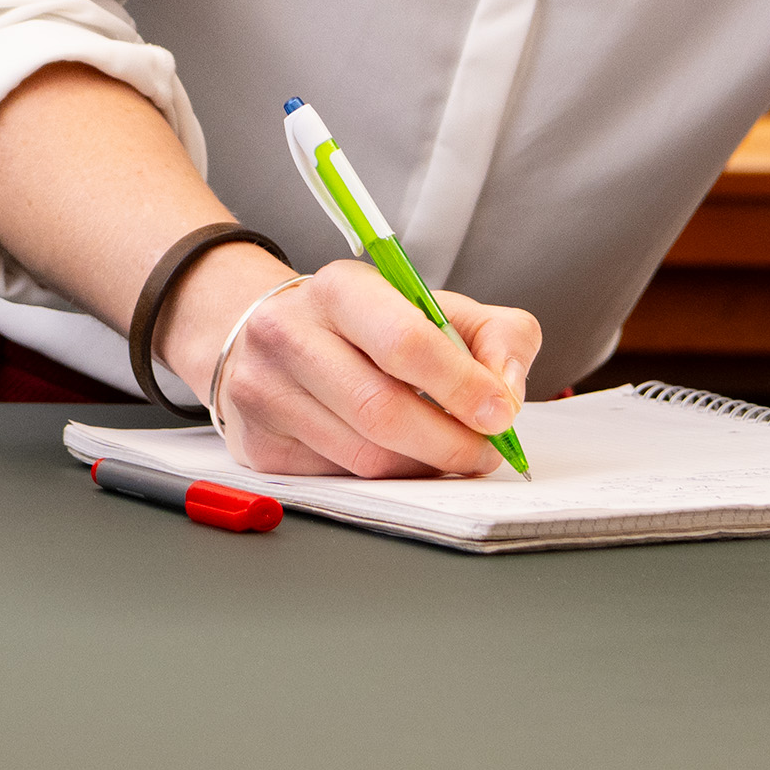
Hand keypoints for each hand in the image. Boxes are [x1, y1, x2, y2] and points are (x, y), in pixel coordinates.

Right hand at [166, 257, 539, 478]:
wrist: (268, 337)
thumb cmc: (365, 325)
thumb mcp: (434, 305)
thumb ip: (495, 335)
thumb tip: (508, 392)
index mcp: (339, 289)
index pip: (405, 341)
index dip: (462, 385)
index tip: (502, 413)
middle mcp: (290, 336)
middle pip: (383, 411)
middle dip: (450, 443)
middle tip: (486, 452)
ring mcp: (266, 394)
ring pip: (365, 458)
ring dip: (424, 467)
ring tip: (451, 455)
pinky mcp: (261, 446)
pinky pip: (341, 480)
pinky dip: (386, 479)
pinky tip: (400, 457)